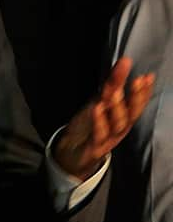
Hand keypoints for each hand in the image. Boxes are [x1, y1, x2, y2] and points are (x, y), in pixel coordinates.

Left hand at [53, 57, 154, 180]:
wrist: (73, 154)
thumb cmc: (90, 128)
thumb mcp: (99, 105)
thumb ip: (110, 88)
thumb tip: (121, 67)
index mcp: (122, 118)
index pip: (136, 103)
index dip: (143, 91)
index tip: (148, 77)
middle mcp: (119, 129)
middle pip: (131, 113)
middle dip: (136, 97)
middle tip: (138, 80)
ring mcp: (108, 139)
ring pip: (117, 124)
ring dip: (117, 107)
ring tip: (115, 91)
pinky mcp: (94, 147)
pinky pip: (98, 134)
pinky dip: (99, 122)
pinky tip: (97, 109)